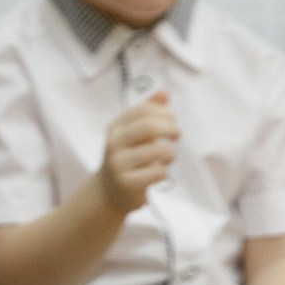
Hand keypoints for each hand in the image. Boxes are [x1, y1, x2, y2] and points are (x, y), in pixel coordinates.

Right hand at [92, 92, 178, 214]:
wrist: (108, 191)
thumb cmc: (126, 158)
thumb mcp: (132, 133)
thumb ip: (148, 113)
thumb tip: (163, 93)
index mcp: (116, 127)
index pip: (144, 110)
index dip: (164, 113)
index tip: (172, 121)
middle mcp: (114, 142)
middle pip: (148, 126)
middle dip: (170, 129)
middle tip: (177, 135)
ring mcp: (118, 163)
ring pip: (157, 151)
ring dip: (170, 154)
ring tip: (168, 157)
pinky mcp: (126, 182)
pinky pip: (157, 173)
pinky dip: (164, 172)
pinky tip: (159, 173)